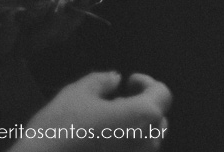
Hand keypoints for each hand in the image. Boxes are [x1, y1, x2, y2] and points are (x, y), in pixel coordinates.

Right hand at [11, 71, 171, 151]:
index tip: (129, 82)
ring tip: (104, 124)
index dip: (147, 83)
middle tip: (114, 102)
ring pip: (147, 141)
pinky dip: (124, 145)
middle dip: (142, 106)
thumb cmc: (59, 130)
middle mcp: (148, 142)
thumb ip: (102, 80)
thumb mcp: (76, 94)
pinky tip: (99, 143)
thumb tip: (116, 79)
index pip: (163, 94)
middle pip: (158, 119)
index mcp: (143, 116)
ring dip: (134, 127)